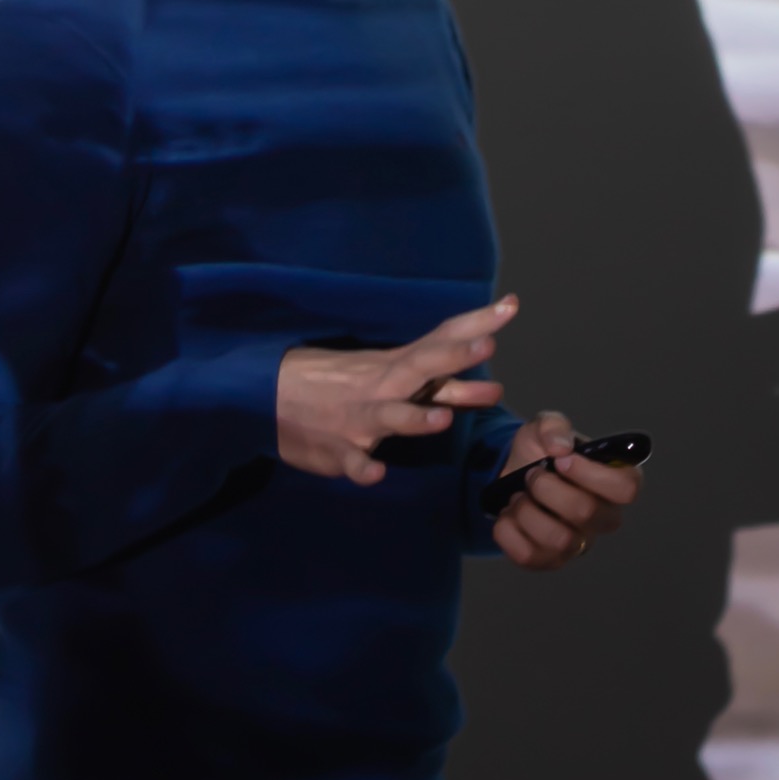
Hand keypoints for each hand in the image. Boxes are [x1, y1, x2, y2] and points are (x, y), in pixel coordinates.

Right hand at [277, 296, 516, 485]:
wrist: (267, 396)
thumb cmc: (338, 384)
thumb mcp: (388, 374)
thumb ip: (442, 385)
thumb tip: (492, 385)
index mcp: (394, 366)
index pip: (440, 340)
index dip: (476, 324)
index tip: (511, 307)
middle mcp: (381, 388)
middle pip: (421, 369)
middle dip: (452, 359)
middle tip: (487, 347)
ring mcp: (358, 419)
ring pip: (390, 417)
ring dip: (415, 418)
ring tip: (442, 420)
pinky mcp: (337, 450)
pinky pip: (353, 462)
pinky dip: (364, 467)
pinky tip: (377, 472)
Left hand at [491, 410, 642, 570]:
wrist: (511, 474)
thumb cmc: (541, 451)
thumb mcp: (544, 426)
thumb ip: (553, 426)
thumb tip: (560, 446)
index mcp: (614, 480)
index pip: (627, 488)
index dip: (592, 474)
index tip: (562, 461)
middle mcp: (604, 518)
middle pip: (586, 512)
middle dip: (547, 487)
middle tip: (531, 474)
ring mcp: (578, 544)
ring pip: (559, 540)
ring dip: (527, 511)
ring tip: (519, 496)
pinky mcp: (549, 561)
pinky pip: (529, 556)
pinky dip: (509, 531)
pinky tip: (509, 515)